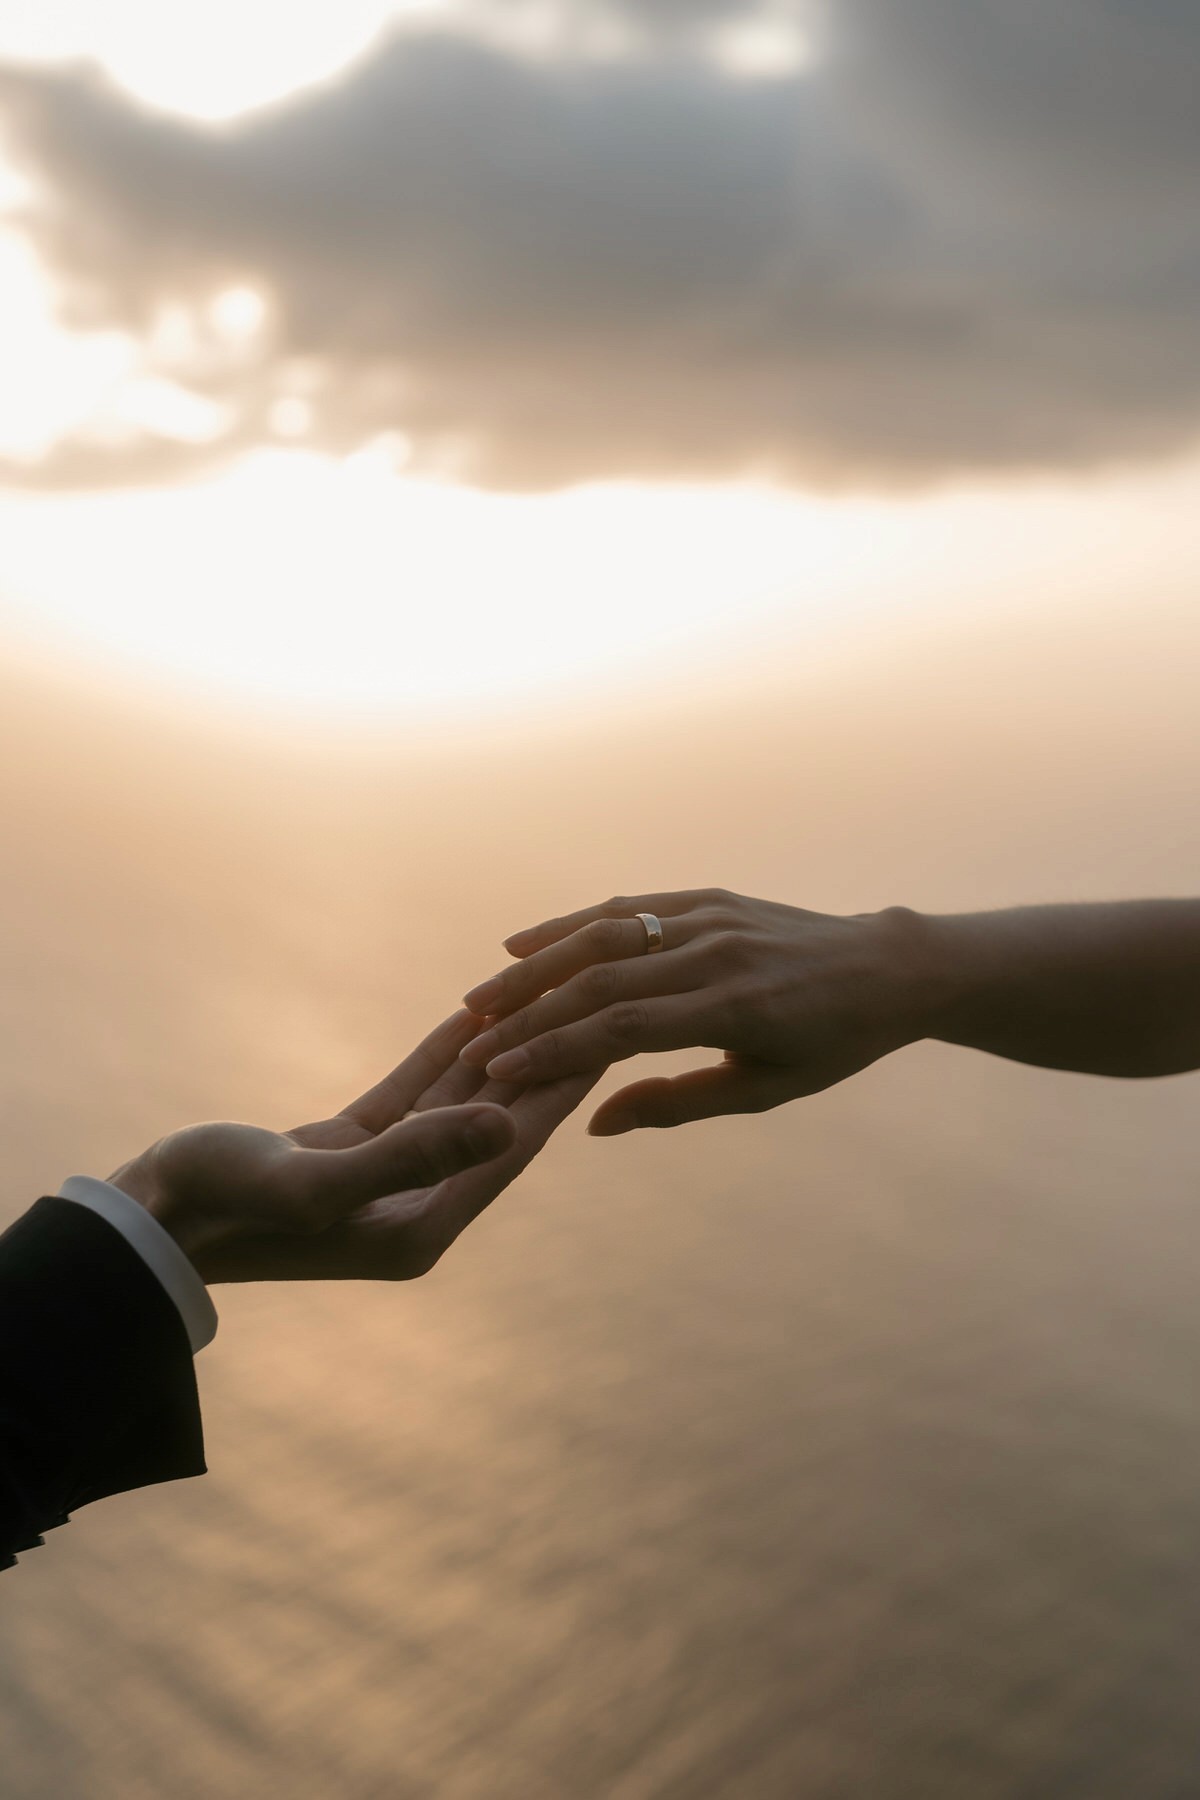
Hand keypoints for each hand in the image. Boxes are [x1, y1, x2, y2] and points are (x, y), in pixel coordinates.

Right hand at [111, 1011, 597, 1280]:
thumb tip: (508, 1129)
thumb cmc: (224, 1209)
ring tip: (550, 998)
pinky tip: (473, 1014)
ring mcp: (384, 1178)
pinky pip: (415, 1094)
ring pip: (459, 1102)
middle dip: (546, 1061)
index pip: (510, 1147)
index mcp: (421, 1225)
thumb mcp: (318, 1183)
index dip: (561, 1086)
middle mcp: (414, 1206)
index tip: (612, 1036)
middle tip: (598, 1004)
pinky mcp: (351, 1150)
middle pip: (497, 1121)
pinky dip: (444, 1053)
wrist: (150, 1222)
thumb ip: (416, 1154)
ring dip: (500, 1050)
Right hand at [459, 890, 927, 1133]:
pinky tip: (524, 943)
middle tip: (472, 1044)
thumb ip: (676, 1104)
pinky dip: (571, 923)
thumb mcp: (764, 1090)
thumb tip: (594, 1125)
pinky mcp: (707, 895)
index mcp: (735, 1009)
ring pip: (604, 935)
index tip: (499, 1072)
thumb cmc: (829, 1044)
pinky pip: (628, 905)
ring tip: (481, 997)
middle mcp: (716, 954)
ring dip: (535, 966)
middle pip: (600, 980)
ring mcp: (710, 916)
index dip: (554, 1050)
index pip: (623, 1030)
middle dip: (529, 1015)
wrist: (886, 969)